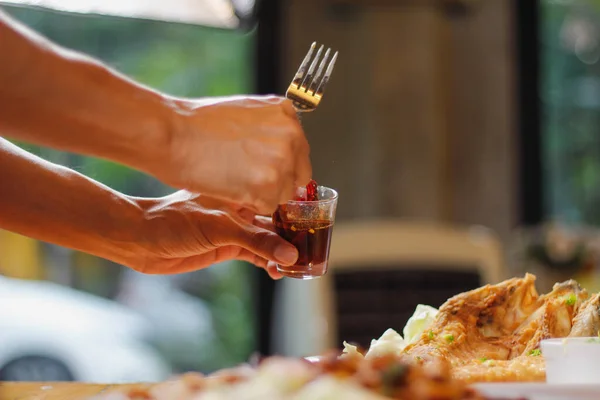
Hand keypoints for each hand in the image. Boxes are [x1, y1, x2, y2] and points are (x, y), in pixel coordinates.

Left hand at [126, 191, 297, 278]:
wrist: (139, 239)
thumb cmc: (172, 220)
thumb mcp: (219, 227)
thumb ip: (256, 240)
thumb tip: (290, 254)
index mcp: (240, 190)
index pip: (276, 197)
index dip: (297, 211)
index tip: (317, 225)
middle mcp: (240, 207)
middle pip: (277, 219)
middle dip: (295, 234)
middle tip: (314, 250)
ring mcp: (234, 227)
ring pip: (268, 239)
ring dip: (283, 251)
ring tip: (299, 266)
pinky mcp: (227, 246)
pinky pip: (255, 254)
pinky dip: (268, 262)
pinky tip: (279, 271)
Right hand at [157, 95, 311, 214]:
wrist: (171, 134)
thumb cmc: (197, 124)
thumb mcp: (246, 111)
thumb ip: (271, 129)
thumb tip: (285, 151)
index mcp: (287, 113)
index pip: (299, 152)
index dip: (280, 165)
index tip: (260, 168)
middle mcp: (291, 135)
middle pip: (298, 175)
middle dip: (276, 181)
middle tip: (245, 177)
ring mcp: (282, 160)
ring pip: (284, 194)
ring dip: (263, 194)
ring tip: (233, 178)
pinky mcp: (268, 185)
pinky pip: (268, 207)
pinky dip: (250, 204)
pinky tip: (230, 186)